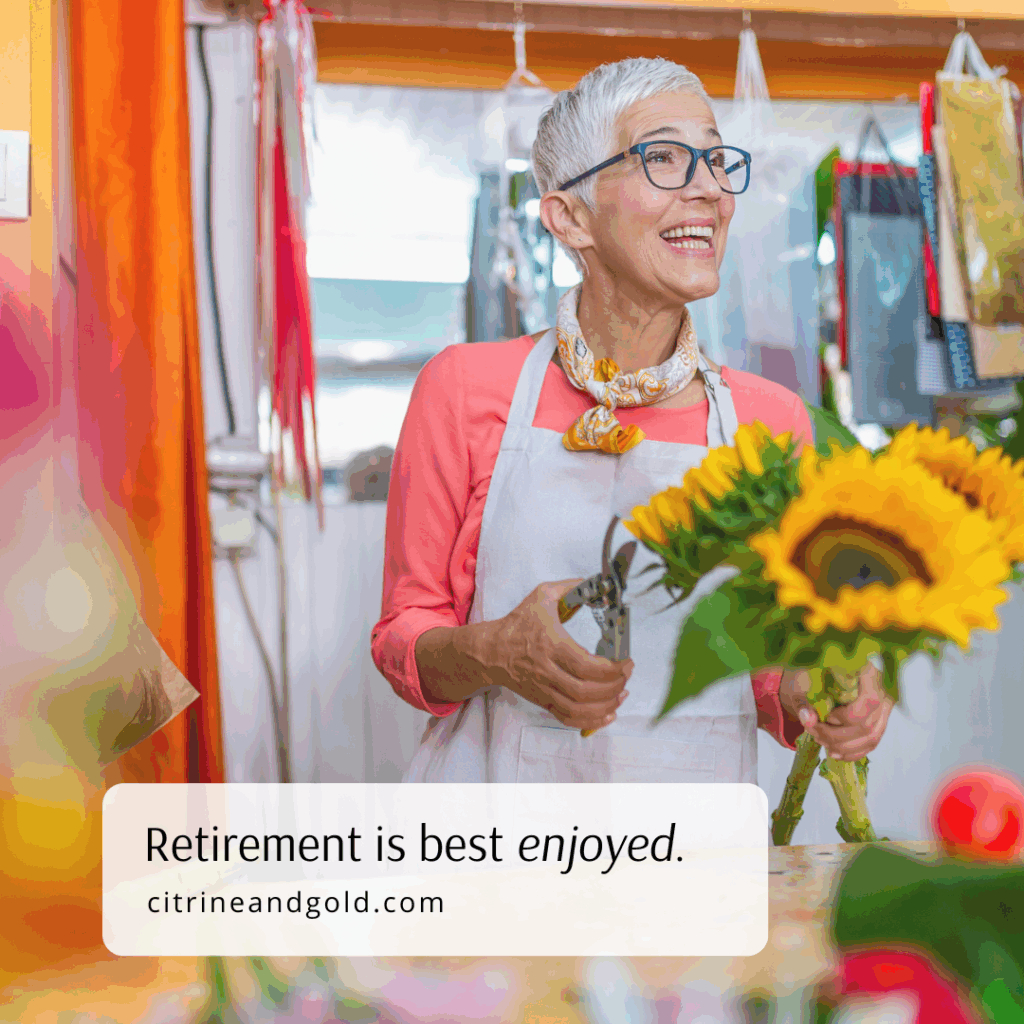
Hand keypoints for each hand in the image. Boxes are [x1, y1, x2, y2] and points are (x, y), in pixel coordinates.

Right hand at [484, 578, 632, 730]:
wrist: (490, 651)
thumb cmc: (517, 624)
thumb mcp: (541, 596)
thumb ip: (570, 588)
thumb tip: (595, 584)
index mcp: (550, 644)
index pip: (585, 666)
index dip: (611, 669)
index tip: (626, 661)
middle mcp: (547, 671)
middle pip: (586, 690)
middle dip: (614, 686)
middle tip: (626, 674)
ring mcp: (544, 689)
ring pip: (579, 708)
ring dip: (606, 706)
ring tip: (622, 694)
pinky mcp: (543, 701)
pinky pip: (568, 718)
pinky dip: (591, 721)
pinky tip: (607, 713)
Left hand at [780, 662, 893, 761]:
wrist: (819, 674)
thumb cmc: (814, 675)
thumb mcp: (804, 683)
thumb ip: (805, 701)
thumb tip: (808, 719)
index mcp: (867, 671)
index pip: (869, 700)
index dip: (846, 716)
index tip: (826, 716)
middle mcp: (882, 690)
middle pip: (867, 725)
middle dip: (836, 735)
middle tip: (814, 731)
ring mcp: (884, 707)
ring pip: (871, 737)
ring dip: (842, 746)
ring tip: (821, 741)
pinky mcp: (880, 721)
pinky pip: (872, 743)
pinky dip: (852, 752)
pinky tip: (835, 752)